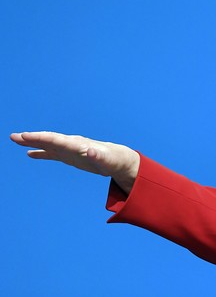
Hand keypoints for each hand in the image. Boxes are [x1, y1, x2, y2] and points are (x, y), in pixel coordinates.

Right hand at [10, 132, 139, 192]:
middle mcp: (72, 144)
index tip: (26, 136)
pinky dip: (41, 153)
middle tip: (14, 136)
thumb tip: (90, 151)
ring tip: (17, 140)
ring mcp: (70, 149)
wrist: (120, 160)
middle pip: (49, 139)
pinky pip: (52, 153)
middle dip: (32, 138)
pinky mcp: (70, 156)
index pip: (56, 139)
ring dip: (33, 142)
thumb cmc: (114, 159)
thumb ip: (98, 156)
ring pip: (48, 144)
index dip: (40, 138)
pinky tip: (30, 154)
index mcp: (78, 145)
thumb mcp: (107, 160)